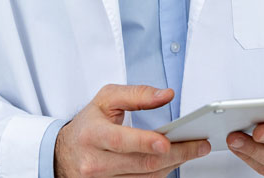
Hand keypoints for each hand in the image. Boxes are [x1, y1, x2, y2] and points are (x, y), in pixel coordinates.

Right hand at [54, 84, 210, 177]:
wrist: (64, 154)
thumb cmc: (88, 125)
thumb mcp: (106, 99)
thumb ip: (137, 94)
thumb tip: (166, 95)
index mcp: (93, 135)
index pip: (121, 141)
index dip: (145, 142)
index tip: (166, 142)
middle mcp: (95, 163)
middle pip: (142, 163)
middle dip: (176, 154)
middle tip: (199, 145)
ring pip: (147, 177)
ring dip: (173, 164)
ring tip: (192, 150)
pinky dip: (161, 172)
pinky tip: (173, 161)